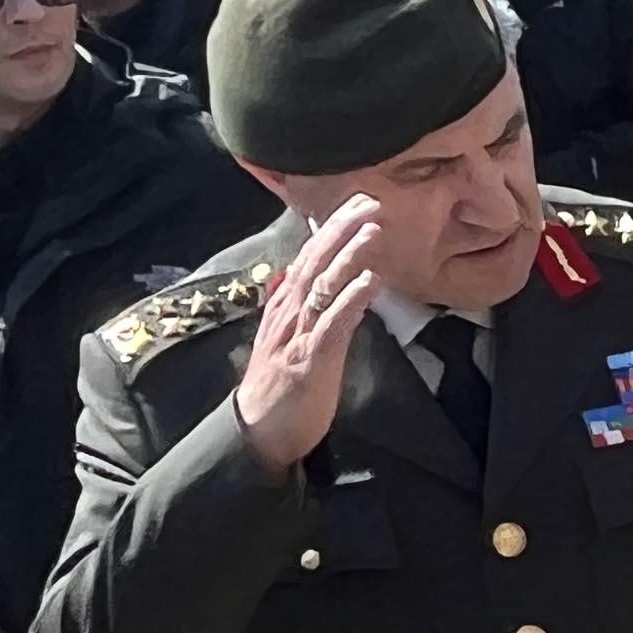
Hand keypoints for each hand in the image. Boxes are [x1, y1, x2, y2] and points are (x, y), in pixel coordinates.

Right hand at [234, 198, 383, 476]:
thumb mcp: (286, 338)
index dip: (330, 229)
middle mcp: (288, 312)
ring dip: (349, 256)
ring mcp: (298, 334)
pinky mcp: (311, 359)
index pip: (308, 258)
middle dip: (340, 230)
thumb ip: (297, 308)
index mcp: (284, 306)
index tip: (356, 204)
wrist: (259, 430)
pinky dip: (351, 300)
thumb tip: (301, 278)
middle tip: (369, 202)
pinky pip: (333, 324)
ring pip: (323, 286)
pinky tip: (370, 281)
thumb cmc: (279, 387)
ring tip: (373, 230)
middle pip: (314, 262)